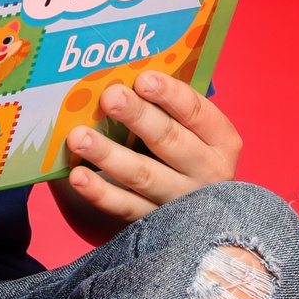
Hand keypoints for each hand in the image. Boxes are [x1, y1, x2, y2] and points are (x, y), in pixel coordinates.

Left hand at [48, 69, 240, 242]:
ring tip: (79, 137)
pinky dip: (100, 192)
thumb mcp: (189, 126)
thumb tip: (121, 73)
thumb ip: (166, 104)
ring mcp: (182, 201)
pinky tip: (78, 176)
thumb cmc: (184, 149)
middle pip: (170, 141)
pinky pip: (125, 208)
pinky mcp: (157, 225)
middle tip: (110, 97)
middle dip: (138, 117)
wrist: (196, 211)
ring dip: (108, 154)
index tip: (142, 78)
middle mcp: (207, 171)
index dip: (170, 94)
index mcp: (220, 139)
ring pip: (144, 176)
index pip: (197, 112)